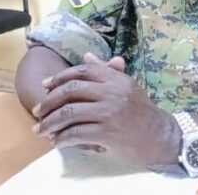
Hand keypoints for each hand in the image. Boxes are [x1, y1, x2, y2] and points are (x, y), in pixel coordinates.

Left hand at [32, 52, 180, 164]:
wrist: (159, 135)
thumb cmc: (141, 110)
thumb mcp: (126, 86)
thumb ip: (106, 71)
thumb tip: (86, 57)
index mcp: (115, 78)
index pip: (82, 71)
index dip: (60, 77)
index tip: (45, 85)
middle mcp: (112, 92)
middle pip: (71, 90)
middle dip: (49, 101)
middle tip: (37, 111)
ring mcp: (109, 112)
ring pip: (70, 112)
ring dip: (50, 122)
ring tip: (40, 129)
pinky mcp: (107, 133)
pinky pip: (77, 133)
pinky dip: (62, 138)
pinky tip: (57, 141)